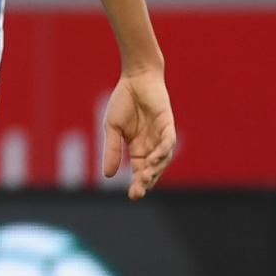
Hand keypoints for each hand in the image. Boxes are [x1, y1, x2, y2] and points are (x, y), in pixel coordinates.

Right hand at [101, 65, 174, 198]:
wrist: (135, 78)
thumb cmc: (123, 101)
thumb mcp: (112, 128)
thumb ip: (111, 150)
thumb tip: (107, 176)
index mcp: (137, 148)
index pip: (139, 171)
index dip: (137, 184)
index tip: (132, 197)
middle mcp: (151, 145)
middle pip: (152, 169)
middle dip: (146, 182)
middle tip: (138, 192)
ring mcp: (161, 135)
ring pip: (162, 159)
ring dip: (154, 169)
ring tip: (144, 178)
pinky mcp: (168, 124)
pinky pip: (168, 142)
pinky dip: (162, 152)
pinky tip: (153, 159)